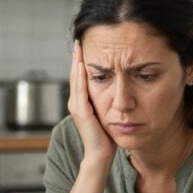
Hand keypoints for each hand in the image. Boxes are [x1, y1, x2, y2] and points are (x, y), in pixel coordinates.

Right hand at [68, 40, 115, 164]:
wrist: (100, 155)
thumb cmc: (106, 137)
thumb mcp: (107, 114)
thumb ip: (107, 102)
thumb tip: (117, 89)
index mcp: (81, 102)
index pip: (80, 76)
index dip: (81, 60)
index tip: (86, 44)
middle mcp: (76, 102)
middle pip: (75, 73)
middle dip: (77, 55)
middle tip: (80, 38)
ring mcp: (77, 106)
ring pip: (75, 78)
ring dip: (76, 61)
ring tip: (79, 45)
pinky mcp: (81, 111)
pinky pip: (80, 89)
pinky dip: (80, 75)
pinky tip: (82, 64)